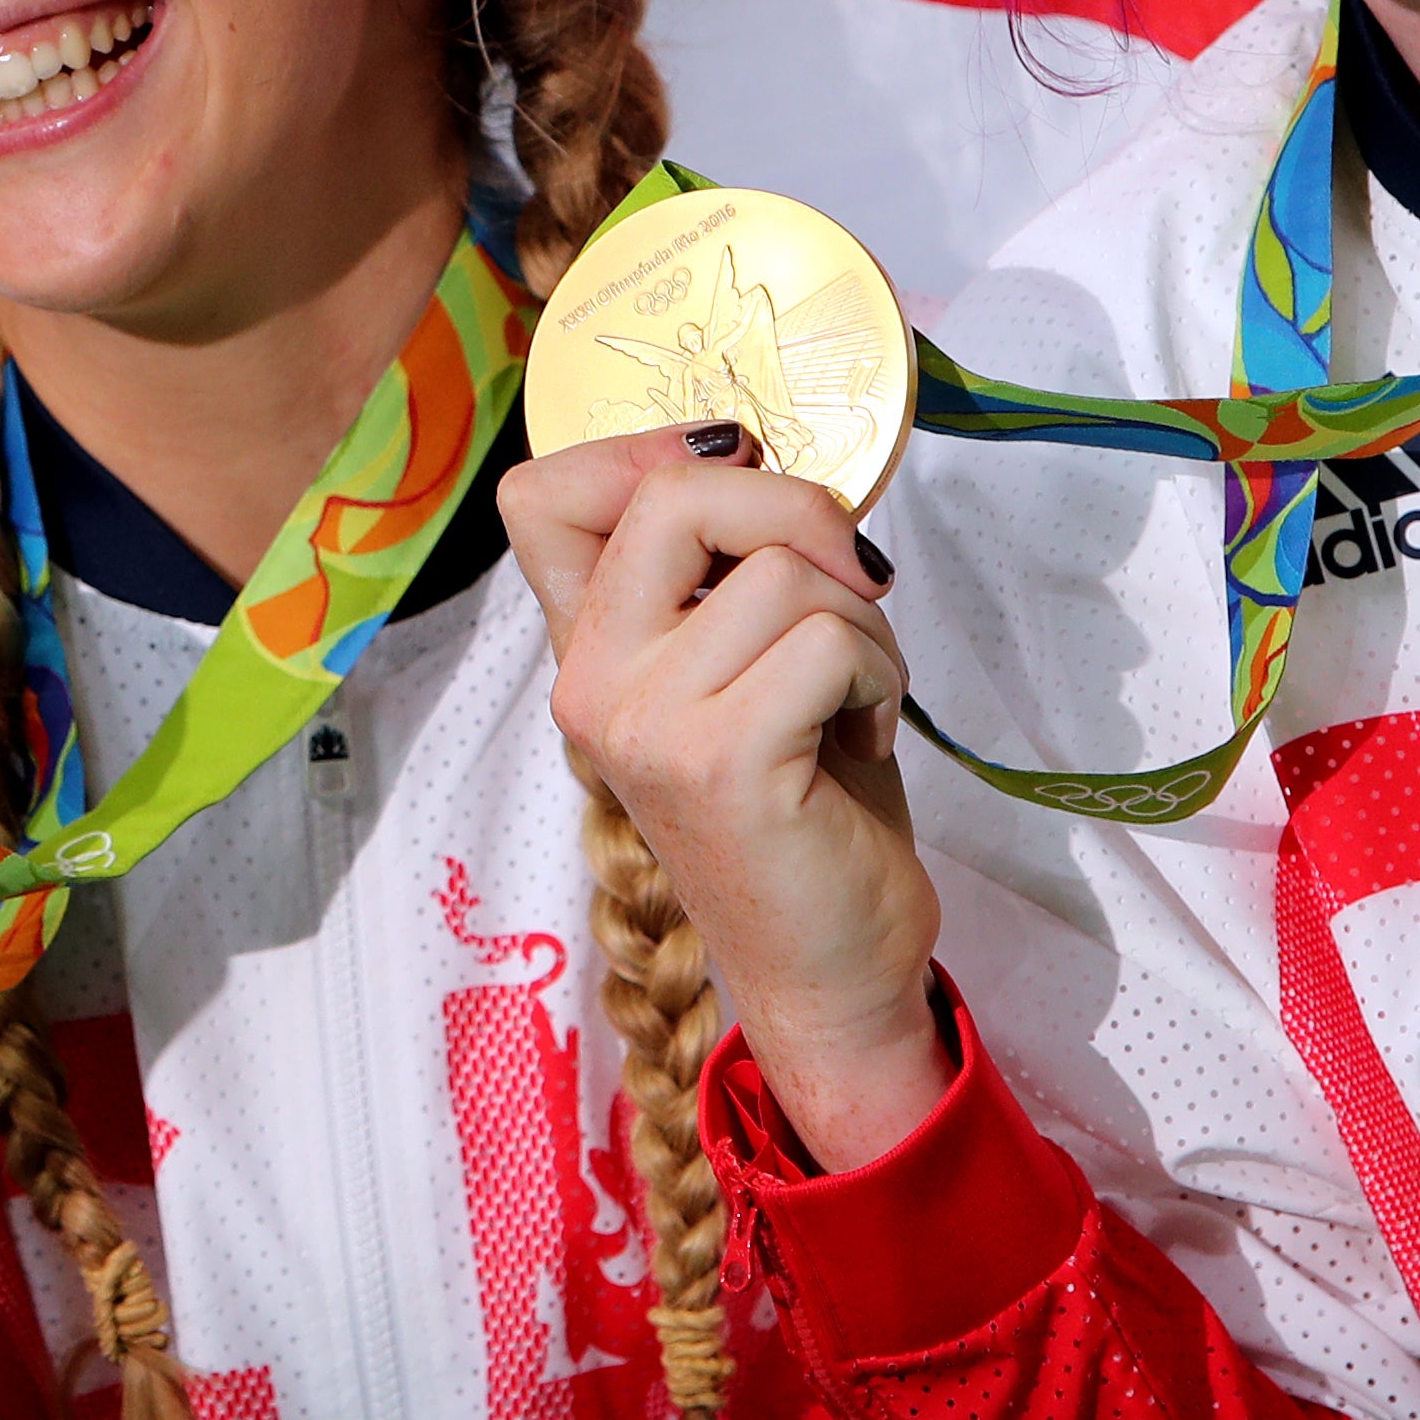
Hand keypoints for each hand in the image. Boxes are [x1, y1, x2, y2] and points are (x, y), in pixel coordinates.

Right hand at [499, 425, 948, 1168]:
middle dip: (796, 506)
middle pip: (674, 493)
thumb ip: (722, 574)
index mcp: (586, 652)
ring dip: (864, 623)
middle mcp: (592, 683)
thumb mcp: (740, 671)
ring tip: (858, 695)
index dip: (646, 450)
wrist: (828, 968)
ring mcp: (646, 724)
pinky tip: (865, 737)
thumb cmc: (803, 809)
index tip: (738, 480)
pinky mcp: (720, 763)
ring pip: (784, 574)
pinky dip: (879, 678)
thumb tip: (757, 454)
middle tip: (851, 578)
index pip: (541, 495)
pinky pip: (827, 642)